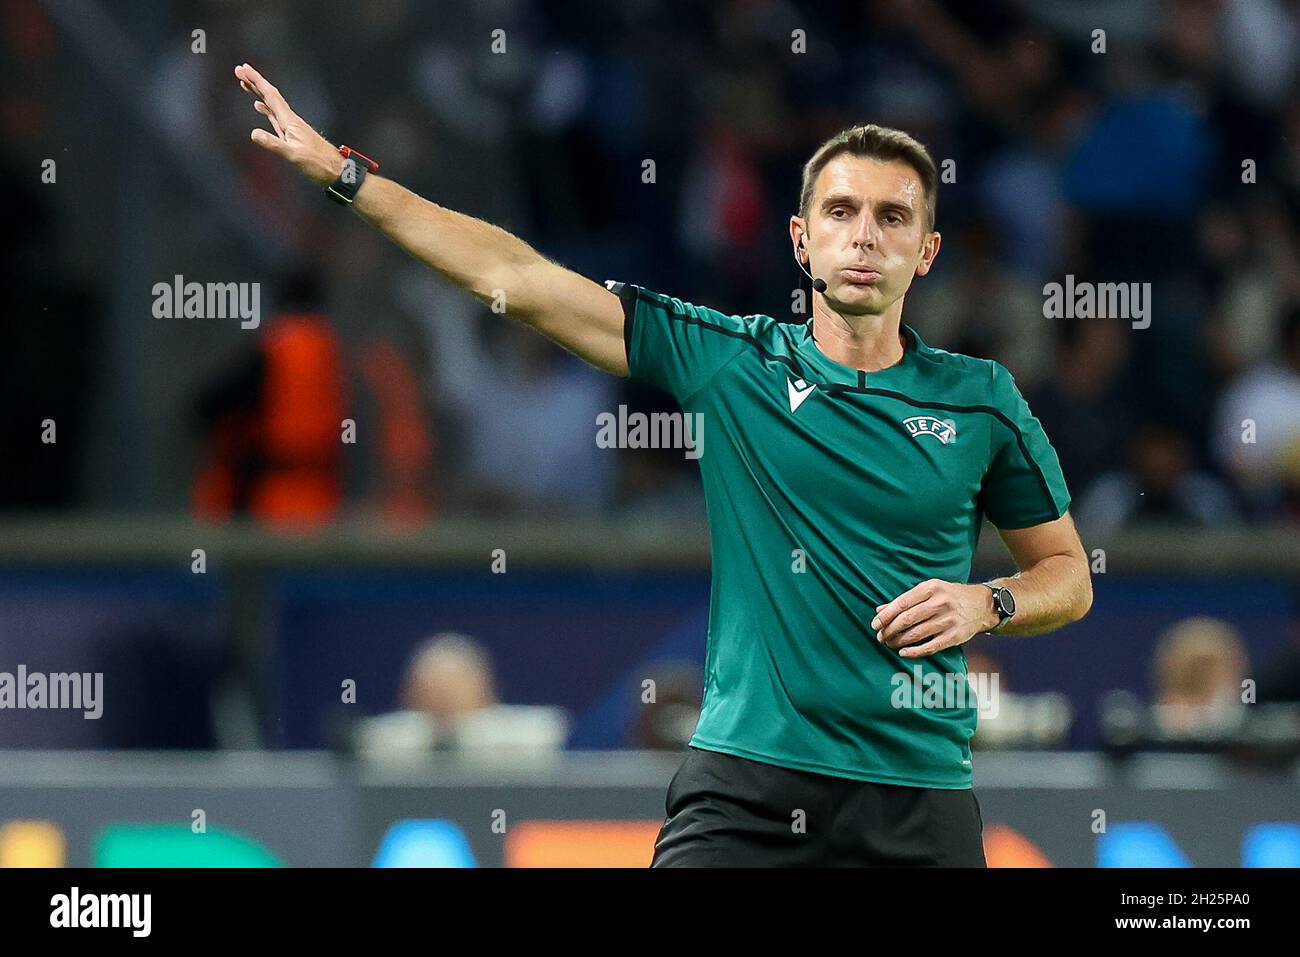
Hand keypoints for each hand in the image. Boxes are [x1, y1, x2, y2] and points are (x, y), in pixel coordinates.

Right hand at [234, 62, 342, 186]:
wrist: (337, 171)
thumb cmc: (318, 164)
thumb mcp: (294, 155)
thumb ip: (274, 144)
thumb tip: (253, 133)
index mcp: (290, 121)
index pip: (270, 95)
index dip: (256, 81)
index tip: (242, 68)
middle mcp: (291, 120)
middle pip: (270, 96)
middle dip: (254, 82)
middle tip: (239, 70)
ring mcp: (292, 127)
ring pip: (271, 104)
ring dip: (258, 93)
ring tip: (245, 84)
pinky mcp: (293, 135)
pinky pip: (275, 116)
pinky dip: (265, 108)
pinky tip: (260, 107)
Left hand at [871, 580, 997, 658]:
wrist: (983, 605)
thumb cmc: (950, 596)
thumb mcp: (930, 590)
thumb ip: (905, 600)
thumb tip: (879, 610)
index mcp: (931, 588)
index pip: (902, 603)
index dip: (885, 616)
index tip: (874, 624)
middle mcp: (940, 603)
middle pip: (907, 620)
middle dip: (889, 630)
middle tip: (880, 637)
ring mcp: (948, 620)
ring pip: (916, 634)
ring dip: (898, 641)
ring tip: (889, 643)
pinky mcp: (955, 636)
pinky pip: (930, 647)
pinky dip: (914, 652)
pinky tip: (903, 652)